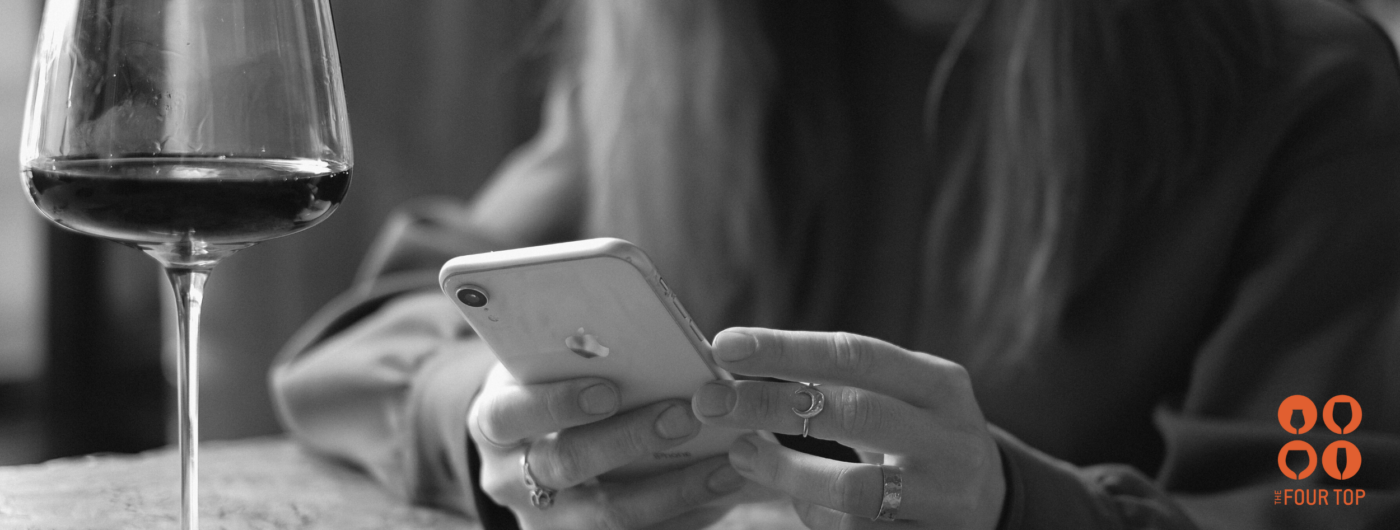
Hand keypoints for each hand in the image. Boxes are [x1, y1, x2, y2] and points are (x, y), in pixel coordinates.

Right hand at [469, 363, 748, 528]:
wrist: (532, 446)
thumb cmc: (549, 387)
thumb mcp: (544, 366)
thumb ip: (574, 354)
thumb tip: (646, 333)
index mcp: (492, 421)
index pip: (511, 413)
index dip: (558, 403)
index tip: (608, 389)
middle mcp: (509, 477)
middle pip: (566, 464)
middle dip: (630, 440)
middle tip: (684, 416)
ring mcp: (546, 520)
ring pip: (609, 516)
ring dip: (674, 489)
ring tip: (727, 463)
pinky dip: (685, 518)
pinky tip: (723, 495)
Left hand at [692, 328, 1004, 529]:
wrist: (992, 504)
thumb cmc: (919, 434)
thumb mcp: (903, 396)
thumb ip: (840, 380)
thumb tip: (738, 359)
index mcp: (940, 383)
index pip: (855, 354)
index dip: (786, 348)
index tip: (724, 345)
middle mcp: (950, 435)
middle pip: (852, 412)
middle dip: (771, 403)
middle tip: (709, 400)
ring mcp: (942, 494)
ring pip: (855, 486)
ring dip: (787, 471)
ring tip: (741, 452)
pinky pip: (855, 529)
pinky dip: (814, 512)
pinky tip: (794, 498)